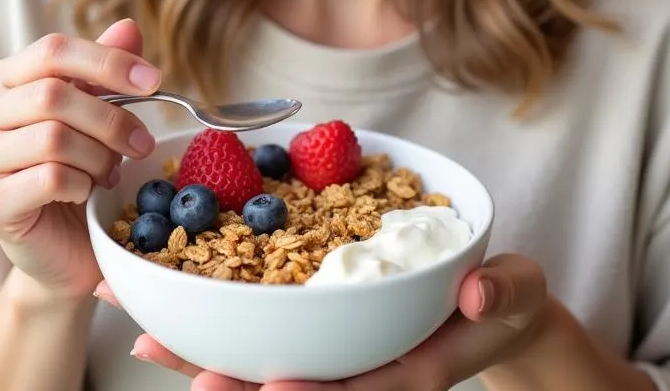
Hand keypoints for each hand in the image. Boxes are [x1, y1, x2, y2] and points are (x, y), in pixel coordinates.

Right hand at [0, 19, 160, 300]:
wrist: (62, 244)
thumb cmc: (78, 166)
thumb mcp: (97, 111)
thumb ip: (106, 70)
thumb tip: (128, 27)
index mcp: (6, 78)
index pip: (53, 50)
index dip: (108, 61)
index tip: (154, 81)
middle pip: (54, 95)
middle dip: (113, 118)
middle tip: (143, 143)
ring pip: (53, 138)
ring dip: (99, 156)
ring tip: (110, 171)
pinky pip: (48, 179)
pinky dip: (82, 184)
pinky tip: (86, 192)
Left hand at [100, 253, 550, 389]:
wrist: (492, 306)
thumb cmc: (504, 299)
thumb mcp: (516, 290)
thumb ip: (503, 290)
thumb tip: (480, 293)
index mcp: (415, 371)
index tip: (272, 388)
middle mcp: (370, 372)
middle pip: (303, 386)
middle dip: (243, 387)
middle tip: (186, 378)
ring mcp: (345, 356)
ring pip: (274, 363)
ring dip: (215, 358)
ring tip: (153, 345)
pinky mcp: (329, 334)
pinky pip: (274, 333)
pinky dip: (227, 326)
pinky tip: (181, 316)